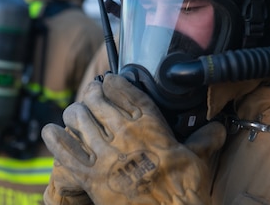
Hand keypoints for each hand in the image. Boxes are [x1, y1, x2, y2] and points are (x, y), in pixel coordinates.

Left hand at [42, 74, 220, 204]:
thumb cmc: (183, 191)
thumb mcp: (196, 161)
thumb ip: (204, 140)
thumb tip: (219, 129)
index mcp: (150, 125)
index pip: (125, 91)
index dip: (113, 81)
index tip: (108, 79)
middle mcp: (124, 134)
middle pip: (97, 101)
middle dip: (92, 93)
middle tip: (91, 92)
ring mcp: (105, 155)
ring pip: (79, 121)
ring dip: (74, 112)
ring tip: (74, 110)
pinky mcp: (91, 177)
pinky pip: (65, 152)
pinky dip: (55, 139)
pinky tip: (50, 130)